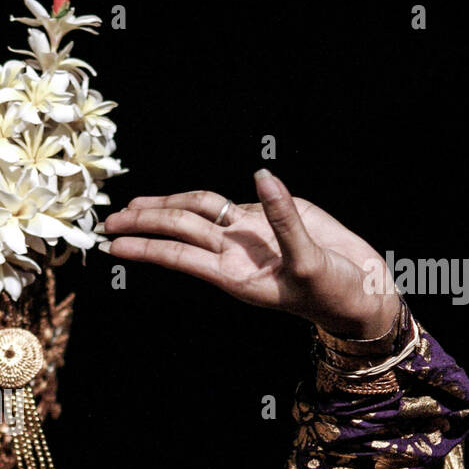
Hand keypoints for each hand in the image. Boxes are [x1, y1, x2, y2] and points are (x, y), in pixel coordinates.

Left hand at [100, 170, 399, 339]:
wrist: (360, 291)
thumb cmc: (332, 291)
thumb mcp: (309, 262)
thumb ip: (285, 221)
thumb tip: (263, 177)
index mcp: (233, 274)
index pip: (178, 254)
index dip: (145, 246)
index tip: (111, 245)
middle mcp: (233, 252)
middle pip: (179, 228)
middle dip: (144, 222)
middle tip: (108, 220)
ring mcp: (248, 235)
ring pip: (198, 212)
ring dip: (165, 207)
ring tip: (133, 206)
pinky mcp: (268, 219)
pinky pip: (232, 202)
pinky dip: (207, 197)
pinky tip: (184, 199)